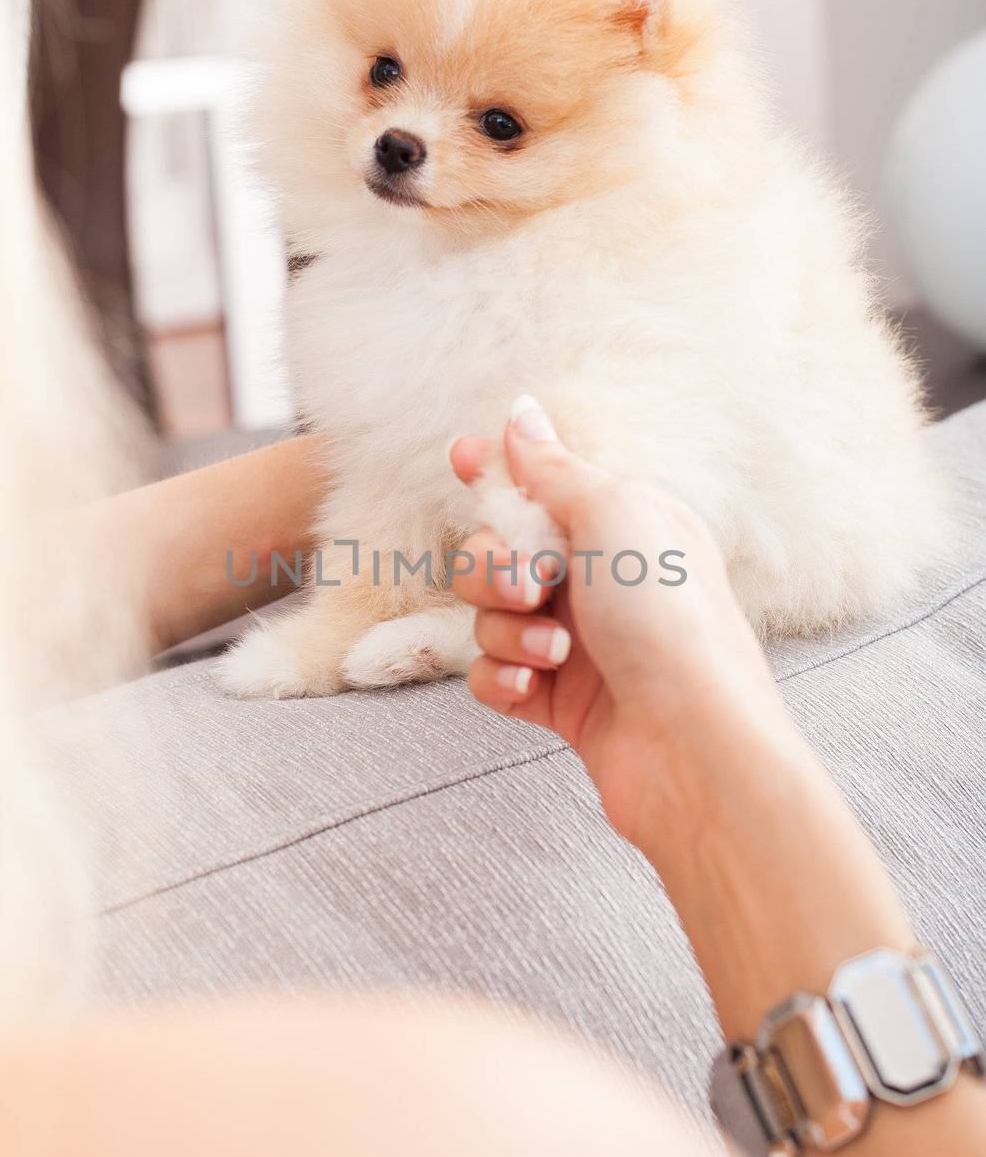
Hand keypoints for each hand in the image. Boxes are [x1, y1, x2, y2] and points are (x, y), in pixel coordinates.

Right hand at [450, 398, 806, 858]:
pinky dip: (503, 679)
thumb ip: (554, 469)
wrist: (693, 744)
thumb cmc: (669, 620)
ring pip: (489, 617)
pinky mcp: (558, 701)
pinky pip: (492, 675)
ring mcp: (577, 641)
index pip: (543, 484)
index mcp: (622, 524)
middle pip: (496, 553)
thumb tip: (520, 413)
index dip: (497, 473)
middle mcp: (599, 579)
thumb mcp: (615, 516)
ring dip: (508, 631)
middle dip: (492, 568)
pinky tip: (532, 688)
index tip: (462, 458)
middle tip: (528, 588)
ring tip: (557, 651)